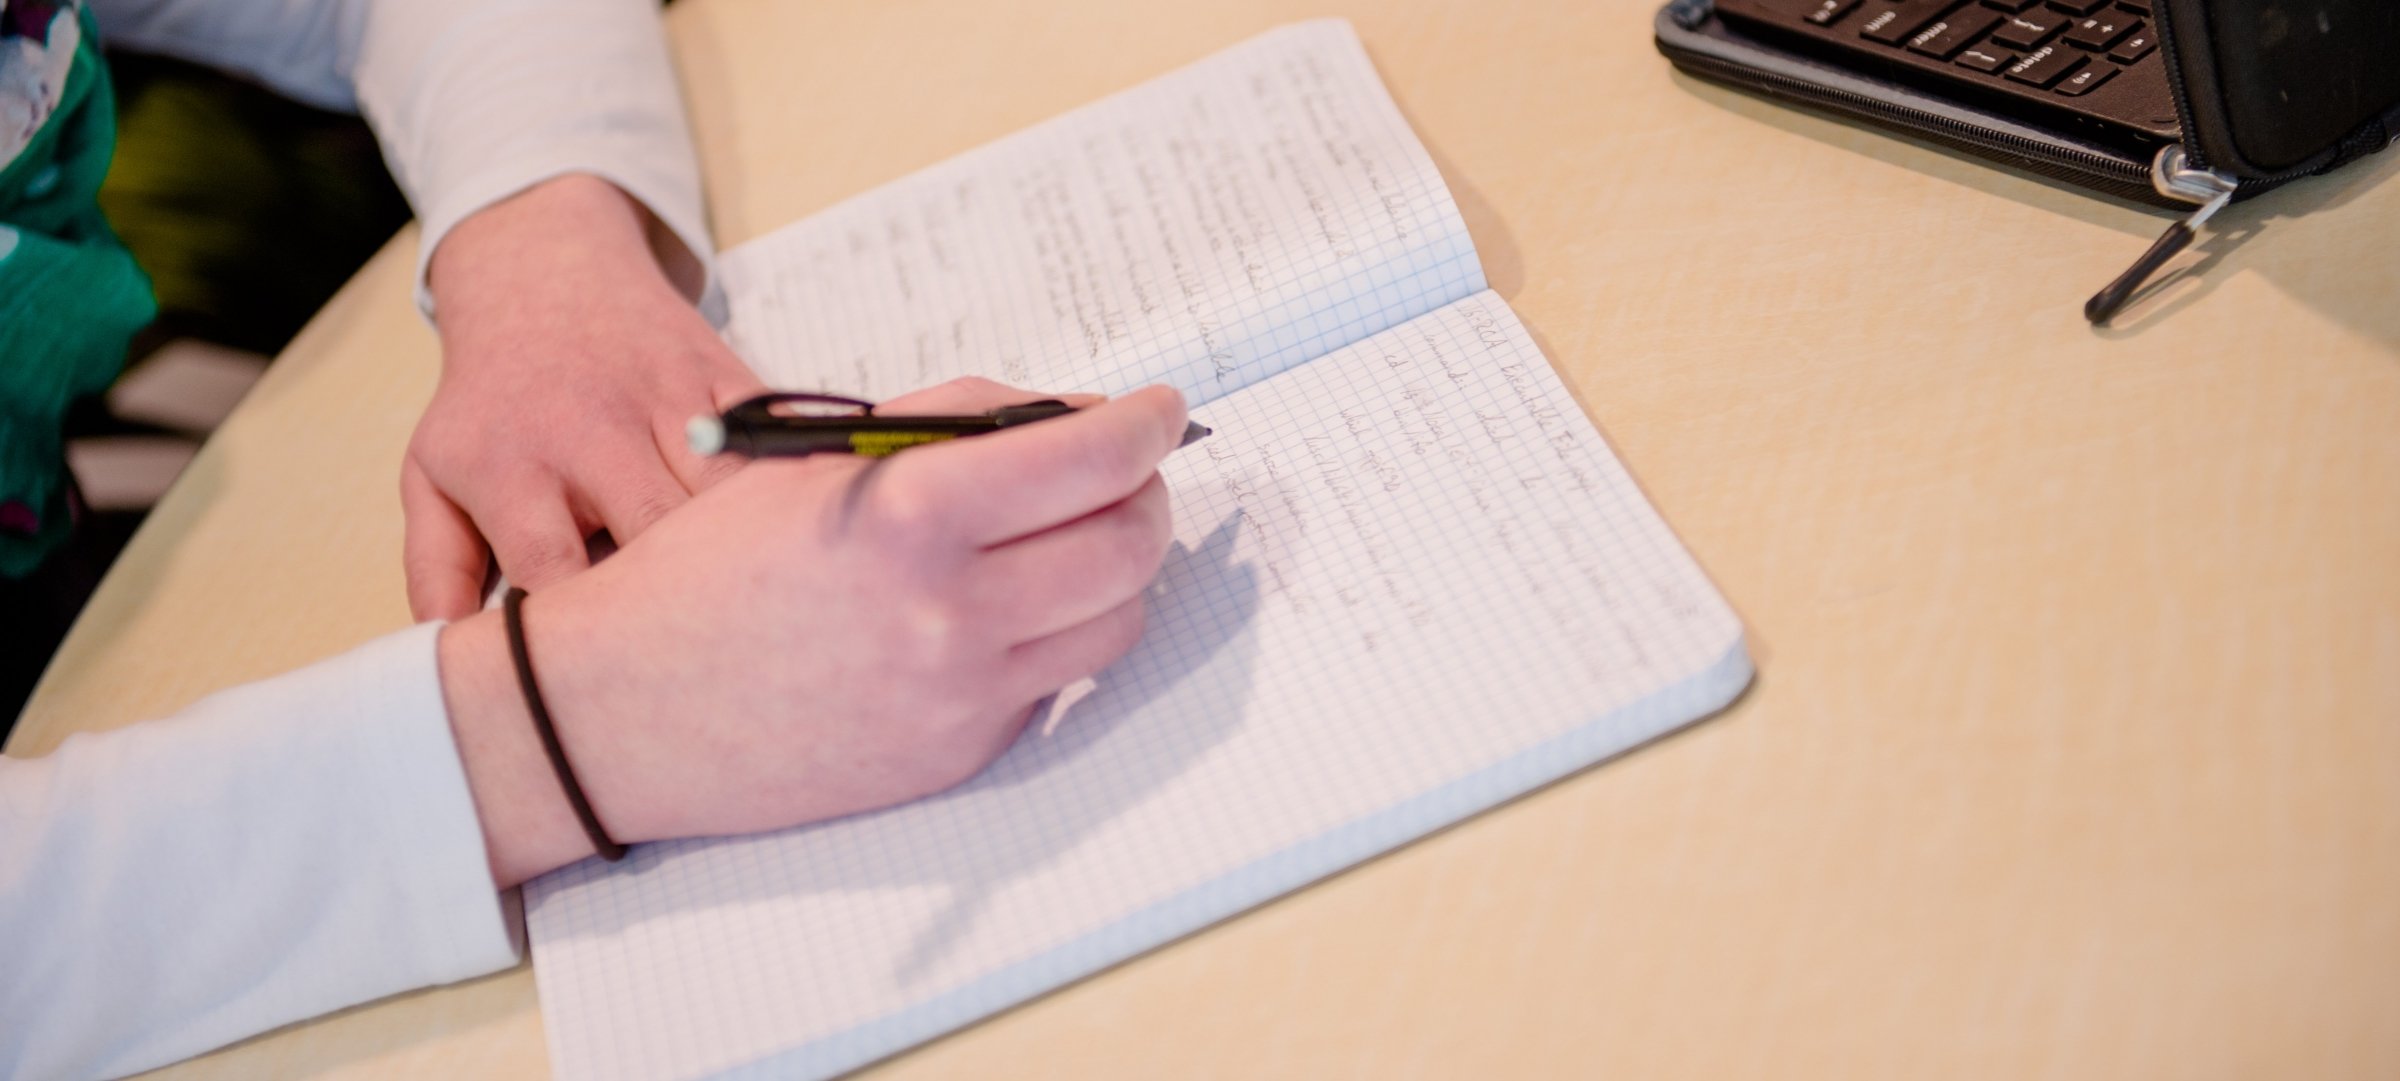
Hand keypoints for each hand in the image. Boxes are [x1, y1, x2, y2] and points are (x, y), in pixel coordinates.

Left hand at [405, 174, 766, 621]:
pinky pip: (777, 443)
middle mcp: (591, 429)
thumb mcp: (434, 474)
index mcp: (512, 464)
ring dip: (746, 552)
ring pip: (727, 490)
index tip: (605, 678)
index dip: (582, 631)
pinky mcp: (727, 379)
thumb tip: (442, 655)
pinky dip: (798, 492)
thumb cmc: (494, 402)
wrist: (546, 275)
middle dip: (679, 598)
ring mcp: (668, 400)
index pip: (551, 567)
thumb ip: (436, 568)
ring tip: (764, 618)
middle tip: (702, 663)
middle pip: (655, 527)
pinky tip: (808, 543)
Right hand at [435, 378, 1190, 885]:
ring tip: (1076, 539)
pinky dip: (1054, 635)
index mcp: (911, 514)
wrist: (620, 710)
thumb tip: (1069, 413)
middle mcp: (951, 612)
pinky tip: (1006, 609)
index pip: (1092, 458)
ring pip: (1117, 622)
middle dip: (1146, 494)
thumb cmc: (705, 570)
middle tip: (1126, 473)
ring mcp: (962, 696)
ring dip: (1118, 569)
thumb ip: (947, 425)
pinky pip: (1055, 684)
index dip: (1147, 424)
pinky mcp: (960, 756)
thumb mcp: (812, 461)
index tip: (1160, 410)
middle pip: (1130, 544)